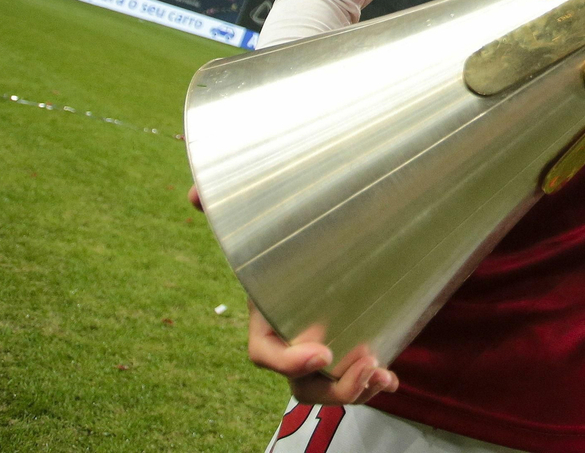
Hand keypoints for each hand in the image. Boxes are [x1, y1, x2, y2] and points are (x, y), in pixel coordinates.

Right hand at [188, 185, 398, 403]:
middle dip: (332, 386)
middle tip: (365, 361)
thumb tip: (193, 195)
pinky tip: (390, 377)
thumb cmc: (287, 230)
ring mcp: (323, 344)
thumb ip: (228, 207)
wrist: (328, 230)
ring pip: (330, 386)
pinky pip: (356, 376)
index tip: (321, 353)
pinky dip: (373, 383)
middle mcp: (294, 338)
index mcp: (268, 316)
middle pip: (303, 384)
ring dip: (355, 388)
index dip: (288, 361)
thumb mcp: (263, 218)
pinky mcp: (351, 341)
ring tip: (381, 372)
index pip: (266, 353)